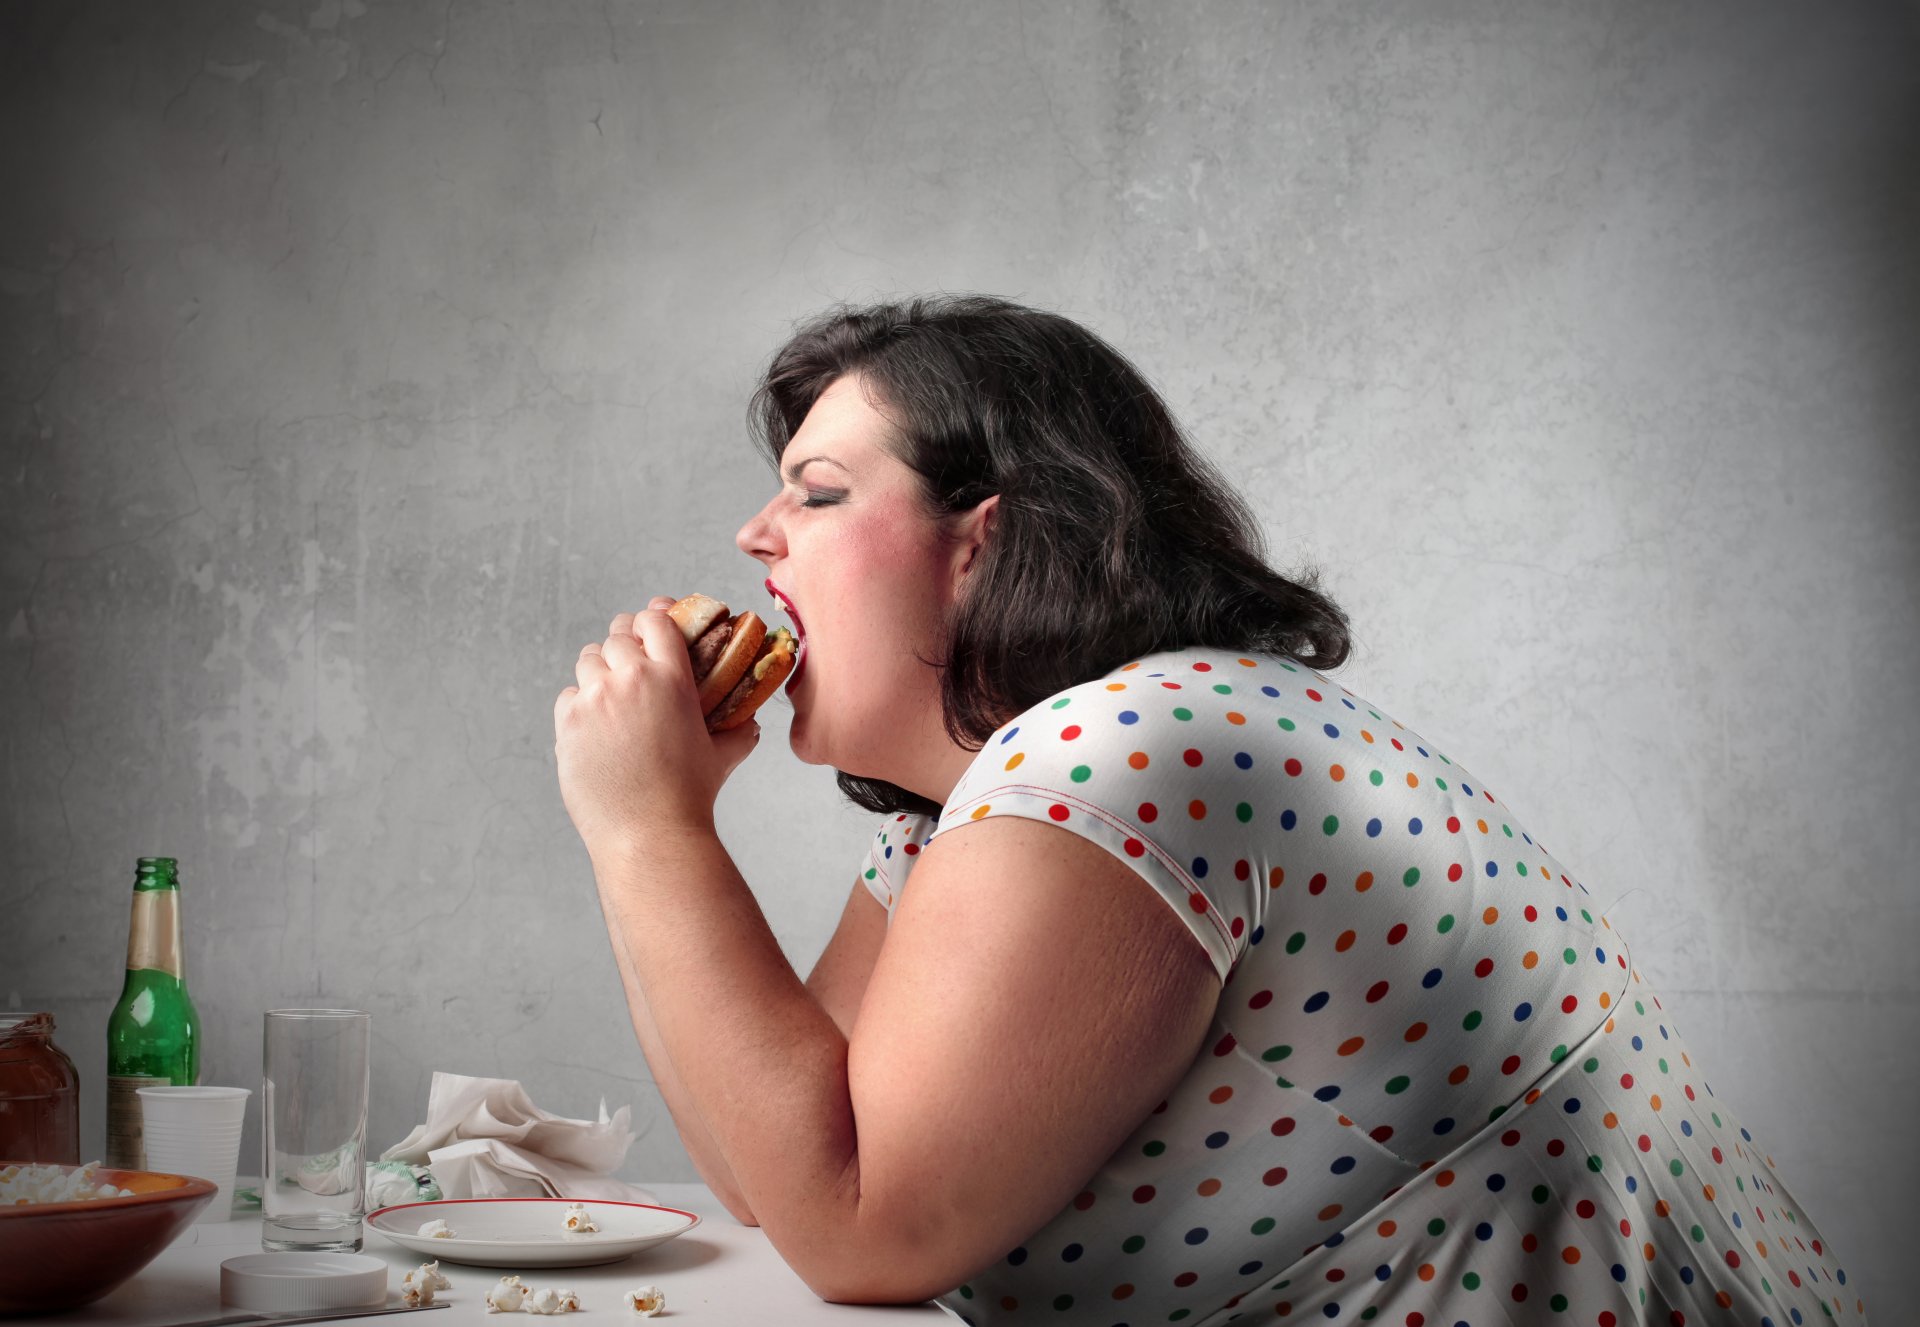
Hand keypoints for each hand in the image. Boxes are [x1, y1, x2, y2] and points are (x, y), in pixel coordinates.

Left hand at [554, 595, 760, 855]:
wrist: (649, 833)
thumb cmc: (690, 796)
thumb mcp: (723, 755)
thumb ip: (738, 731)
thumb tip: (751, 722)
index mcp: (672, 678)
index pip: (655, 619)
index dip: (653, 617)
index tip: (652, 624)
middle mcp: (631, 679)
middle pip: (617, 634)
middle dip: (625, 642)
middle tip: (630, 658)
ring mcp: (595, 699)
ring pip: (588, 659)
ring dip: (600, 668)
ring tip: (610, 690)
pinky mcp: (569, 722)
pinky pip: (569, 695)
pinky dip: (580, 703)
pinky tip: (595, 723)